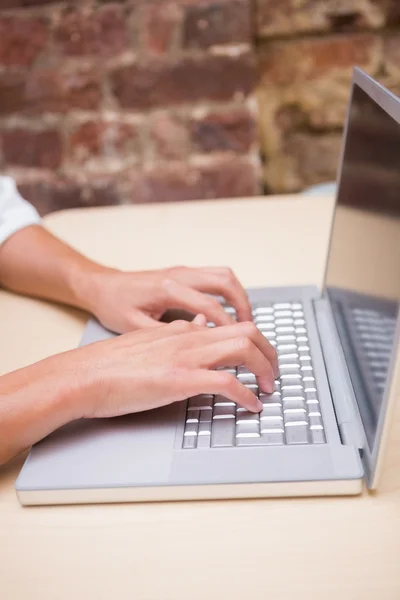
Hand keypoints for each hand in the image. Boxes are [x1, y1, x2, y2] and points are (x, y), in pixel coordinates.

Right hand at [0, 319, 277, 464]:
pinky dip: (246, 395)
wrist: (84, 375)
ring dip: (265, 369)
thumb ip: (177, 334)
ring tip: (269, 388)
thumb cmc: (110, 364)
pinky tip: (251, 406)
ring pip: (243, 349)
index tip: (261, 358)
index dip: (254, 341)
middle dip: (270, 352)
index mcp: (182, 330)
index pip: (231, 325)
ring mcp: (185, 356)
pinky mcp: (179, 379)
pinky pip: (226, 381)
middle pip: (247, 331)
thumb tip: (200, 327)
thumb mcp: (149, 341)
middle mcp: (189, 337)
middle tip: (274, 373)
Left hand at [85, 265, 252, 333]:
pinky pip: (215, 277)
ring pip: (224, 275)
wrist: (100, 286)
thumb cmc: (114, 306)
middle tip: (251, 333)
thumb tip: (198, 347)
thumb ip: (166, 336)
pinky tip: (229, 313)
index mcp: (166, 289)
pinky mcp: (183, 273)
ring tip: (245, 324)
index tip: (240, 347)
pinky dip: (229, 293)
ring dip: (240, 297)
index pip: (210, 306)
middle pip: (225, 282)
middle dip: (244, 307)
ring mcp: (182, 271)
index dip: (229, 327)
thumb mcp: (134, 328)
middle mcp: (178, 275)